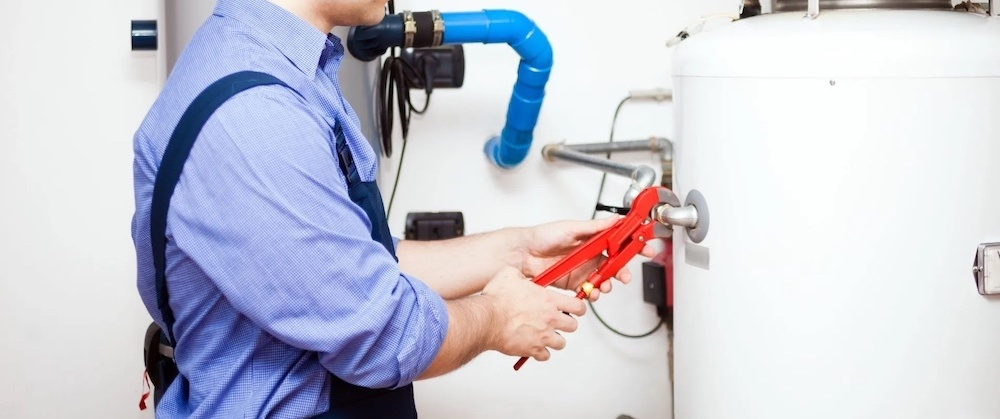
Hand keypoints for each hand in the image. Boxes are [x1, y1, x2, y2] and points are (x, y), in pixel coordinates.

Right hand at [481, 267, 586, 361]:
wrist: (486, 319)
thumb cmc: (497, 299)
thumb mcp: (509, 275)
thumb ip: (521, 276)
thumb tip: (521, 277)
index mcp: (549, 300)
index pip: (578, 306)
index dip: (578, 308)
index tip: (574, 309)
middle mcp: (550, 319)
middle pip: (573, 326)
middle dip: (566, 324)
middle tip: (555, 322)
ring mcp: (543, 336)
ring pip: (561, 343)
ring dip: (554, 340)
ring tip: (543, 335)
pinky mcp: (533, 350)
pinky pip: (545, 356)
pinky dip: (540, 352)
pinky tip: (532, 345)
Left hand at [516, 217, 655, 300]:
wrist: (522, 254)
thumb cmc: (542, 236)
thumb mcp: (570, 227)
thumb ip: (595, 227)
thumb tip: (615, 220)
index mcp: (592, 238)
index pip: (618, 241)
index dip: (633, 245)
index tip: (645, 249)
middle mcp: (589, 254)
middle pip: (615, 263)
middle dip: (623, 271)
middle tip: (625, 275)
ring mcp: (582, 269)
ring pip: (604, 278)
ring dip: (609, 283)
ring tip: (606, 285)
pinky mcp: (574, 283)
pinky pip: (590, 289)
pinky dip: (595, 292)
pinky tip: (593, 292)